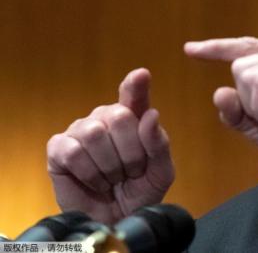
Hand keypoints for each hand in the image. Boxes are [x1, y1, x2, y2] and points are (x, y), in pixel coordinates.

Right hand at [46, 68, 174, 223]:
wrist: (118, 220)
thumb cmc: (141, 191)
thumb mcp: (161, 172)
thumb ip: (160, 144)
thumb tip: (152, 115)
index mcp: (134, 117)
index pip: (134, 94)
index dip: (136, 85)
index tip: (142, 75)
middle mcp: (106, 117)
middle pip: (119, 116)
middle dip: (131, 152)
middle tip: (131, 171)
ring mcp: (81, 130)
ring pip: (95, 134)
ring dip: (110, 166)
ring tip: (113, 178)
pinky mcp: (59, 148)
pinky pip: (73, 151)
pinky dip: (89, 173)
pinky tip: (94, 181)